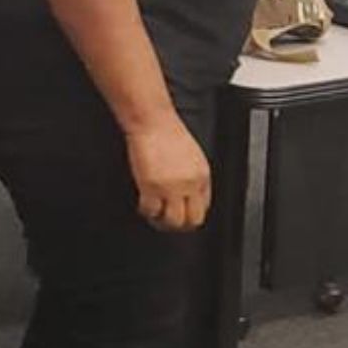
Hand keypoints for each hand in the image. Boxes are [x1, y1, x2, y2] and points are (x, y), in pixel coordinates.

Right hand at [126, 115, 210, 231]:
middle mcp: (190, 184)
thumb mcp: (193, 157)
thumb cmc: (169, 133)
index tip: (182, 215)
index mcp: (203, 176)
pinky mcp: (152, 186)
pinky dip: (146, 212)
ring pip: (172, 221)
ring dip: (162, 221)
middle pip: (192, 220)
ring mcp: (171, 187)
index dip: (191, 214)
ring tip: (155, 215)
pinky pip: (150, 211)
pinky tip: (144, 205)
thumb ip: (193, 177)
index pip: (204, 207)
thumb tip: (189, 195)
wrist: (153, 121)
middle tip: (168, 222)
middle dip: (180, 225)